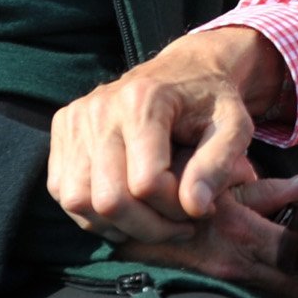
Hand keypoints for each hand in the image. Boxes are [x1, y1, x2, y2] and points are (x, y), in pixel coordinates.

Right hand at [48, 26, 291, 241]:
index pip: (147, 183)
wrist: (184, 70)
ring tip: (153, 220)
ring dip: (118, 226)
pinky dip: (92, 214)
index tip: (199, 208)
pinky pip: (63, 191)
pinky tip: (128, 208)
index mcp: (144, 101)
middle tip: (178, 226)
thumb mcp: (234, 127)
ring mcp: (76, 118)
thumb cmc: (213, 102)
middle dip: (148, 227)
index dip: (174, 210)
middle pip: (109, 199)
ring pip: (79, 202)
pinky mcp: (63, 129)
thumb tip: (195, 208)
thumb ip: (218, 166)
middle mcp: (101, 107)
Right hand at [112, 172, 297, 297]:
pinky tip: (274, 290)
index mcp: (237, 232)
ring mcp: (205, 276)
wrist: (116, 195)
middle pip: (281, 284)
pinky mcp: (187, 281)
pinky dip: (261, 289)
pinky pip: (236, 290)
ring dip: (288, 290)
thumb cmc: (174, 173)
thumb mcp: (225, 177)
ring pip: (259, 291)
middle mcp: (223, 262)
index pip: (292, 257)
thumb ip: (267, 189)